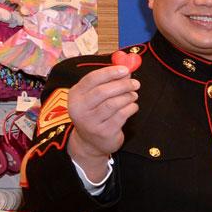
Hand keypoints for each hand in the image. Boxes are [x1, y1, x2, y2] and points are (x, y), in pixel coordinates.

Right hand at [65, 65, 139, 179]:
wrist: (90, 142)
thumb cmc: (95, 114)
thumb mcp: (95, 97)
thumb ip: (108, 82)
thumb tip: (126, 68)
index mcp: (75, 95)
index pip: (91, 79)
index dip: (110, 72)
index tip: (126, 69)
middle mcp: (80, 108)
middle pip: (103, 91)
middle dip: (122, 85)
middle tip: (136, 83)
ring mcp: (91, 122)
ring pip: (114, 104)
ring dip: (128, 97)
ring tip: (133, 95)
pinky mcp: (104, 132)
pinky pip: (122, 115)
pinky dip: (131, 108)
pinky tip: (132, 106)